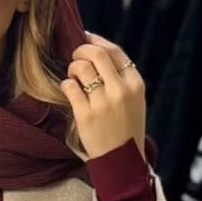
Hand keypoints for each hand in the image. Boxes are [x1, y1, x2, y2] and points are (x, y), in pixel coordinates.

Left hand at [61, 33, 146, 159]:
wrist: (123, 161)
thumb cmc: (126, 128)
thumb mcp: (134, 101)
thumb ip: (121, 78)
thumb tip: (96, 51)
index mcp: (135, 84)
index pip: (114, 51)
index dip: (96, 42)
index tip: (85, 39)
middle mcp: (121, 90)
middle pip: (96, 54)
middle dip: (80, 50)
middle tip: (75, 57)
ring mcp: (103, 103)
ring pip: (81, 68)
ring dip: (72, 68)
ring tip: (73, 77)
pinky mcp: (86, 115)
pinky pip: (69, 87)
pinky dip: (66, 85)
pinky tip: (69, 90)